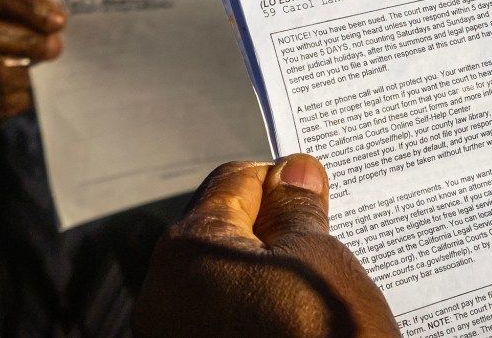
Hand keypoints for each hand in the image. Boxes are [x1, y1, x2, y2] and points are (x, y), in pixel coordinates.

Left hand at [133, 154, 398, 336]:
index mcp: (186, 252)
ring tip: (321, 284)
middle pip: (225, 233)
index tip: (316, 190)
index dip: (281, 180)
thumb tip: (294, 171)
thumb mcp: (317, 257)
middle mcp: (165, 298)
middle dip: (276, 229)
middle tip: (327, 237)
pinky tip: (302, 319)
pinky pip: (228, 318)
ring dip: (272, 272)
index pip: (233, 182)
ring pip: (228, 279)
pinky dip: (263, 310)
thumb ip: (298, 208)